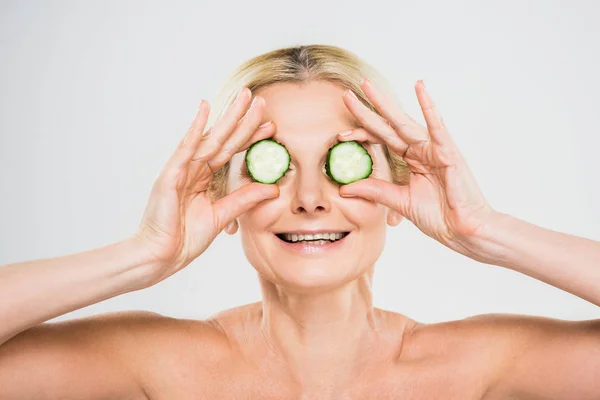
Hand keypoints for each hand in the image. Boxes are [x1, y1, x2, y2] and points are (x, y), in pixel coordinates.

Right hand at [133, 89, 278, 284]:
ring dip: (227, 117)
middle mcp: (193, 169)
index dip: (251, 137)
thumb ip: (245, 199)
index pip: (232, 152)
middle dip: (243, 119)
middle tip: (261, 99)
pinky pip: (185, 149)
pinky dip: (195, 129)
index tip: (272, 125)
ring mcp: (181, 170)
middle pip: (224, 139)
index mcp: (204, 179)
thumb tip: (273, 188)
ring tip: (244, 97)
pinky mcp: (170, 176)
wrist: (161, 256)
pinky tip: (205, 110)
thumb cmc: (185, 238)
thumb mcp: (222, 216)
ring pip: (210, 138)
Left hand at [337, 79, 495, 253]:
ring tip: (366, 86)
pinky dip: (428, 106)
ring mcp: (434, 148)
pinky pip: (437, 126)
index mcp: (411, 160)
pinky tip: (419, 87)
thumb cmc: (440, 216)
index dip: (361, 134)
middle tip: (346, 94)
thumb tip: (344, 188)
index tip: (340, 134)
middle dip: (367, 109)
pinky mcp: (448, 151)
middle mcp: (421, 149)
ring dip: (385, 104)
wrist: (464, 230)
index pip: (381, 140)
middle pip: (388, 126)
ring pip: (404, 122)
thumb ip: (375, 190)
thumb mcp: (399, 201)